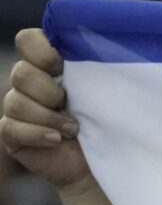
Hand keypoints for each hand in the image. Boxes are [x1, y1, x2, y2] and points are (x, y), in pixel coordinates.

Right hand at [1, 29, 92, 192]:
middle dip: (49, 91)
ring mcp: (18, 108)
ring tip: (73, 129)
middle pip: (21, 73)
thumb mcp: (106, 94)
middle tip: (70, 104)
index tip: (61, 65)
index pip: (28, 40)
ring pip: (16, 101)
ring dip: (48, 117)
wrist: (101, 163)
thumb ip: (96, 69)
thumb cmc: (106, 124)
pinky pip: (12, 128)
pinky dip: (37, 134)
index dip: (41, 50)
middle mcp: (29, 83)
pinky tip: (56, 140)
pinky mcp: (13, 134)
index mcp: (48, 65)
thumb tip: (105, 49)